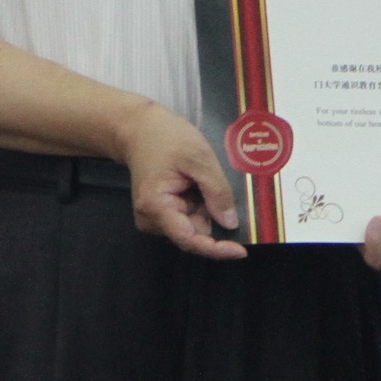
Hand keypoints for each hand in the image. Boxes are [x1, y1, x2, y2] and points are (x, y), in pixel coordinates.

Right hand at [118, 103, 245, 260]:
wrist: (139, 129)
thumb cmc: (166, 138)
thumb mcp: (198, 157)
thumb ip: (216, 191)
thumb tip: (229, 223)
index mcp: (155, 206)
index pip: (188, 239)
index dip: (216, 249)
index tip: (241, 250)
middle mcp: (151, 219)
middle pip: (193, 233)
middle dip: (212, 217)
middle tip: (215, 184)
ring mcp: (155, 218)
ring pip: (194, 226)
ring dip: (206, 209)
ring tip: (200, 177)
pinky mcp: (161, 214)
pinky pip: (189, 218)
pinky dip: (200, 205)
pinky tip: (196, 184)